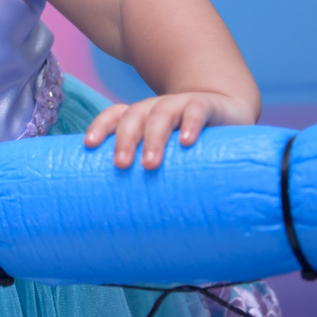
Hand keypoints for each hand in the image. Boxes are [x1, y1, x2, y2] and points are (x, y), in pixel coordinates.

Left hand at [83, 92, 256, 169]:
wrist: (227, 109)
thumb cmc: (188, 140)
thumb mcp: (166, 150)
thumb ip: (145, 167)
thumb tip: (124, 212)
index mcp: (141, 116)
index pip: (115, 114)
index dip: (101, 126)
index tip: (89, 145)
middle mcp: (157, 108)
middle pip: (134, 116)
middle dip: (125, 139)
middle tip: (121, 165)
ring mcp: (181, 104)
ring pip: (161, 114)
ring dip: (154, 137)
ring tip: (150, 163)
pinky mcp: (207, 105)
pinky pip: (196, 110)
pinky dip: (191, 123)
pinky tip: (187, 142)